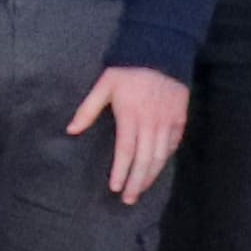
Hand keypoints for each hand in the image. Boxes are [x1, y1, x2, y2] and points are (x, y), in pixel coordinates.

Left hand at [67, 62, 192, 207]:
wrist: (161, 51)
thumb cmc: (127, 69)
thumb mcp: (103, 86)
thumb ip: (87, 110)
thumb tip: (70, 130)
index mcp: (131, 116)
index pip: (126, 151)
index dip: (121, 171)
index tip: (115, 187)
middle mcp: (152, 123)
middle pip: (145, 159)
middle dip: (136, 182)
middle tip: (128, 199)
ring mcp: (169, 122)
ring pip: (161, 156)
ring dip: (151, 175)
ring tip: (141, 190)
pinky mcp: (180, 118)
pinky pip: (174, 144)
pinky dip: (165, 158)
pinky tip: (157, 168)